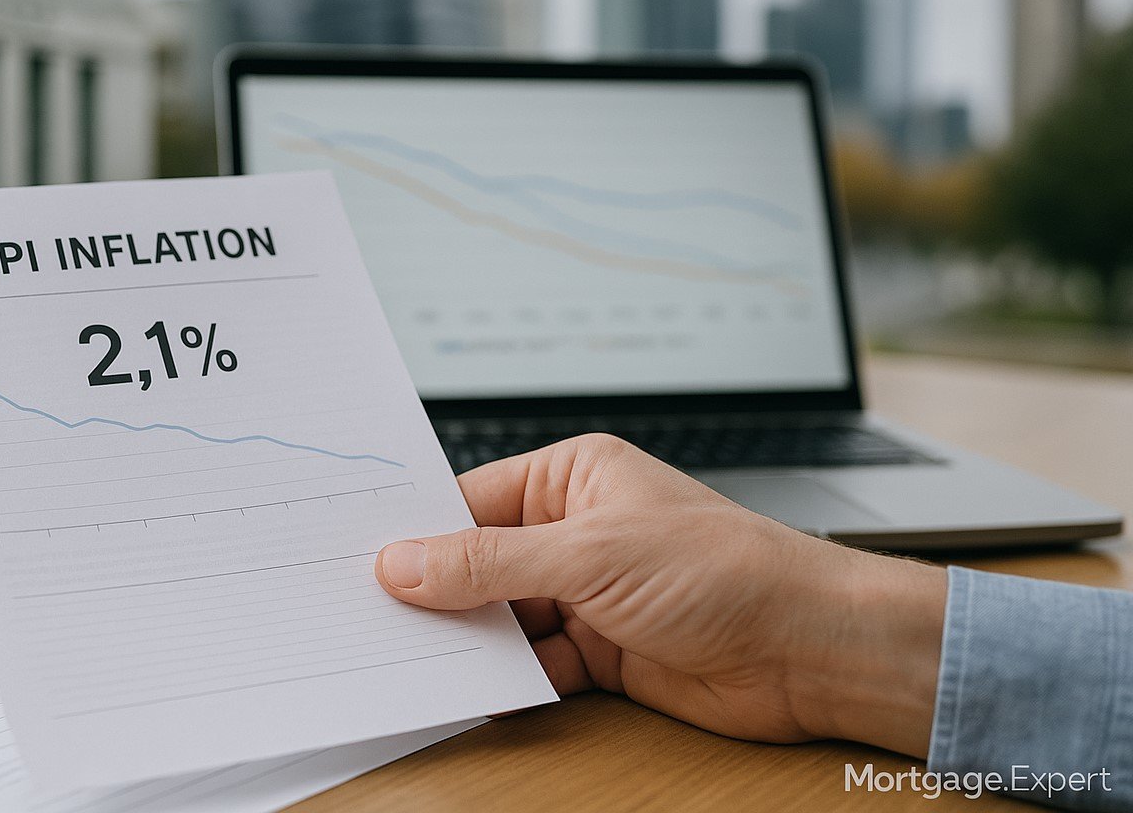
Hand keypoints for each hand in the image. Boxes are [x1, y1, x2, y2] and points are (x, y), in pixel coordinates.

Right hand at [375, 434, 945, 756]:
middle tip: (372, 617)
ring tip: (414, 660)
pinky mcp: (604, 652)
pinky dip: (510, 682)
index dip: (419, 532)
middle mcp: (577, 531)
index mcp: (573, 478)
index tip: (362, 558)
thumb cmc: (723, 568)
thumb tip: (404, 563)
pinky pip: (535, 666)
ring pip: (503, 619)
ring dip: (471, 642)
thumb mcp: (589, 555)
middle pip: (481, 564)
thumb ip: (490, 564)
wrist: (807, 649)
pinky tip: (481, 692)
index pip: (473, 501)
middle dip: (438, 593)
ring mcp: (589, 594)